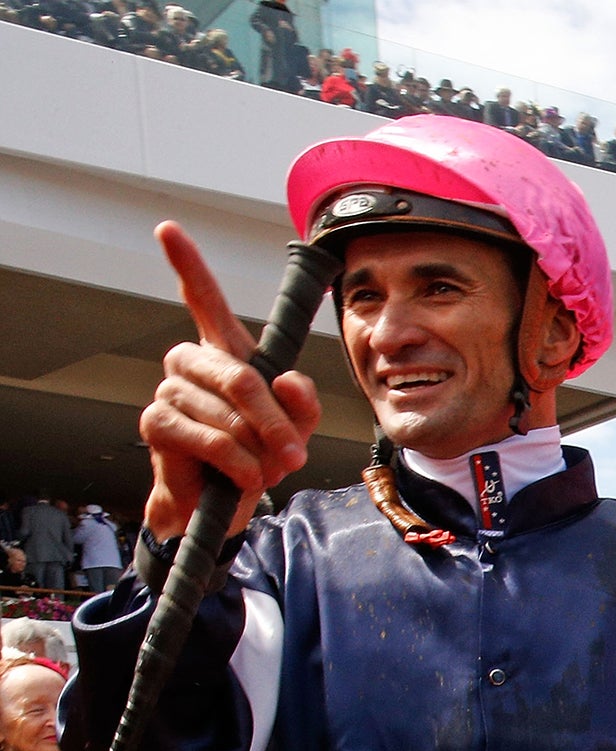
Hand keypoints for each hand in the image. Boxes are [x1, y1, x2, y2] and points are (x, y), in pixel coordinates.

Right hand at [139, 222, 321, 541]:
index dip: (187, 265)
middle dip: (276, 422)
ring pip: (231, 415)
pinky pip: (213, 440)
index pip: (205, 300)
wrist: (225, 501)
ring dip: (260, 451)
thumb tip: (286, 380)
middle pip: (243, 379)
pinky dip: (240, 464)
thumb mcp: (297, 426)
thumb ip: (302, 402)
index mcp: (224, 351)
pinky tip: (242, 476)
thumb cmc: (260, 453)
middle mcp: (190, 361)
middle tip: (295, 455)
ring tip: (262, 468)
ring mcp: (169, 389)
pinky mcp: (157, 422)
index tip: (168, 229)